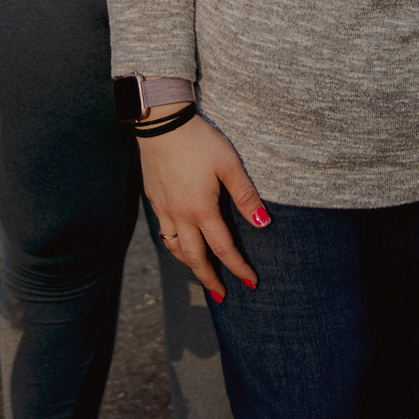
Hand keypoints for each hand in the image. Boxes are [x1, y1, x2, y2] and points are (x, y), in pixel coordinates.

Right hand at [138, 113, 269, 299]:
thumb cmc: (199, 141)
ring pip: (175, 248)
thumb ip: (246, 196)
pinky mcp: (154, 199)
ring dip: (190, 264)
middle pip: (195, 258)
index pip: (223, 249)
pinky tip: (180, 242)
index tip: (251, 282)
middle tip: (221, 296)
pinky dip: (174, 245)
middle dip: (209, 279)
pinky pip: (164, 231)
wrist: (161, 122)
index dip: (238, 268)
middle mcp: (181, 215)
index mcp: (202, 209)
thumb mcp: (229, 165)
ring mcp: (164, 208)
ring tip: (201, 273)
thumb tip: (264, 224)